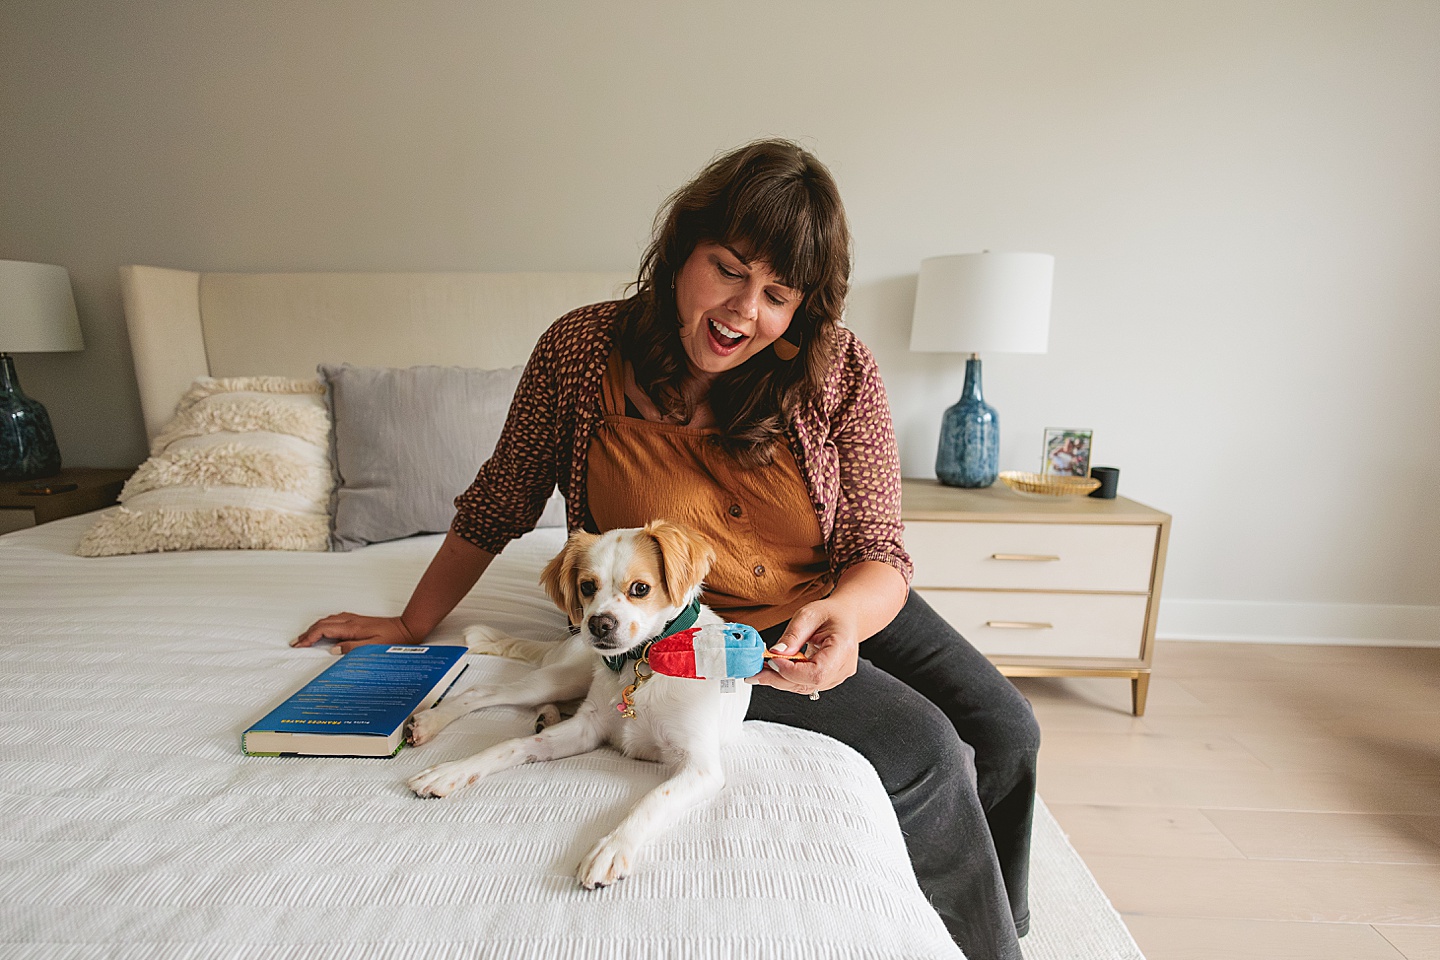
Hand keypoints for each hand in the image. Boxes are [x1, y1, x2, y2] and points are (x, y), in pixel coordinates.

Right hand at [293, 613, 415, 654]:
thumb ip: (352, 648)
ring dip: (314, 628)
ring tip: (305, 638)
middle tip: (296, 643)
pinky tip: (323, 629)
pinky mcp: (358, 620)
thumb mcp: (372, 648)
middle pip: (322, 623)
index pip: (324, 629)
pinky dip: (324, 624)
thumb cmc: (393, 639)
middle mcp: (351, 620)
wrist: (407, 628)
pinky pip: (335, 619)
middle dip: (307, 633)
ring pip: (328, 620)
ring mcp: (354, 619)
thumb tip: (334, 650)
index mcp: (352, 627)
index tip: (299, 645)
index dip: (309, 637)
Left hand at [745, 596, 859, 697]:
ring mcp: (837, 676)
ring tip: (761, 671)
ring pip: (805, 687)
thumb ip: (793, 635)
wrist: (846, 617)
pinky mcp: (829, 679)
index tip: (772, 660)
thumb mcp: (808, 615)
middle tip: (756, 672)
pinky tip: (774, 671)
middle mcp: (844, 667)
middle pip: (809, 684)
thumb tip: (776, 653)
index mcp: (843, 648)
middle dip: (779, 679)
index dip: (792, 671)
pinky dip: (788, 679)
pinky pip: (806, 684)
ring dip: (781, 681)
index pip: (817, 672)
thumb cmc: (831, 614)